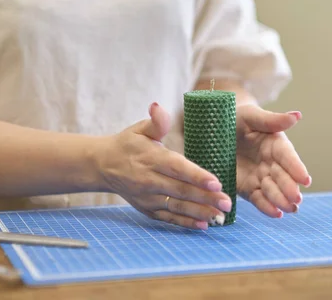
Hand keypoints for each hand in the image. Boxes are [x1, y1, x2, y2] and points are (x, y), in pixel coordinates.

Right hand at [98, 102, 231, 229]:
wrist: (103, 165)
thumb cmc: (128, 144)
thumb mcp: (140, 129)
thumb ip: (156, 122)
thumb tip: (158, 106)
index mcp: (151, 158)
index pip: (177, 168)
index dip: (197, 176)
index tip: (216, 183)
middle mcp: (149, 180)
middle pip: (181, 190)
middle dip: (206, 198)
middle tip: (227, 202)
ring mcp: (147, 198)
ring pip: (177, 207)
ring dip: (200, 213)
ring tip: (220, 216)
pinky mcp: (147, 209)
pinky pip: (168, 218)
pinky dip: (185, 223)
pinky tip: (203, 225)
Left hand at [235, 104, 310, 217]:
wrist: (215, 131)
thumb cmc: (236, 118)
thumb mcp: (250, 116)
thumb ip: (272, 120)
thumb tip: (297, 115)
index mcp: (275, 144)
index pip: (288, 156)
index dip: (296, 167)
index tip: (306, 179)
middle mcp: (271, 162)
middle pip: (283, 176)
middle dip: (289, 188)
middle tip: (296, 198)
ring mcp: (261, 177)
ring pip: (273, 190)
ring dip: (281, 200)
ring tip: (288, 209)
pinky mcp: (248, 188)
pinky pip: (259, 199)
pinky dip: (267, 207)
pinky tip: (275, 214)